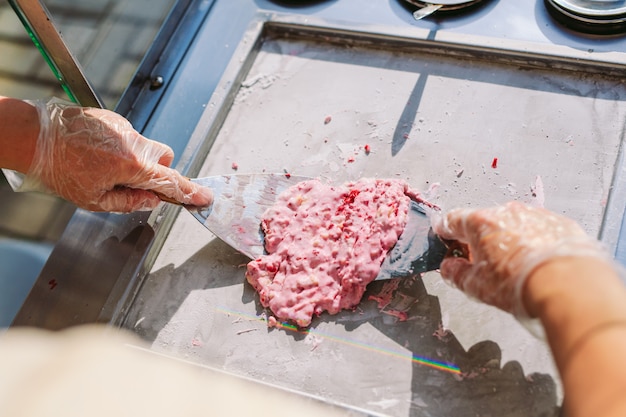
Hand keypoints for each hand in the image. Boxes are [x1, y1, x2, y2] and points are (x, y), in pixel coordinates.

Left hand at [21, 98, 211, 211]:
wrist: (35, 137)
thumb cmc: (60, 169)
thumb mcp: (94, 200)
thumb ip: (129, 203)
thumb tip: (150, 202)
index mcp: (132, 166)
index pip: (170, 181)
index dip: (190, 192)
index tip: (204, 197)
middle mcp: (134, 143)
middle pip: (164, 158)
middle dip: (157, 171)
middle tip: (134, 183)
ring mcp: (125, 127)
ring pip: (146, 147)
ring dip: (136, 160)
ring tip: (104, 167)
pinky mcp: (114, 118)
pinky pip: (130, 136)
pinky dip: (121, 148)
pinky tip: (97, 153)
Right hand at [434, 201, 607, 316]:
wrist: (567, 284)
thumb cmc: (519, 284)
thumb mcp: (477, 286)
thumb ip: (456, 274)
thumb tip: (448, 268)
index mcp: (479, 223)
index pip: (452, 220)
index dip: (445, 231)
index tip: (445, 239)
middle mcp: (506, 212)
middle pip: (483, 222)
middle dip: (479, 240)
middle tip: (482, 264)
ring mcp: (534, 214)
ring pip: (512, 225)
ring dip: (507, 240)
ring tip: (514, 267)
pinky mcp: (558, 222)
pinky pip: (538, 230)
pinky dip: (534, 242)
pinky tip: (537, 263)